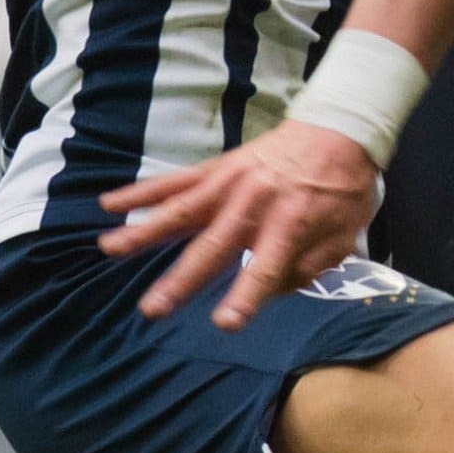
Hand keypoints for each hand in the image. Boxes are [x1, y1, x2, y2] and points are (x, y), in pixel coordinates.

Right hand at [98, 118, 380, 329]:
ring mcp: (228, 184)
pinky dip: (140, 192)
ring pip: (180, 211)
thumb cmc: (342, 190)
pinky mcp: (214, 169)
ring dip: (143, 232)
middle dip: (181, 280)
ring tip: (110, 248)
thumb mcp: (344, 236)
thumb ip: (309, 268)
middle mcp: (253, 205)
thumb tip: (270, 290)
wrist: (337, 130)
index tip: (224, 323)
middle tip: (152, 309)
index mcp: (291, 225)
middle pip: (212, 247)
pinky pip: (173, 182)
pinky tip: (109, 204)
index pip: (266, 269)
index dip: (245, 297)